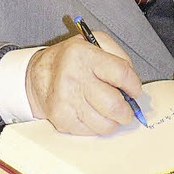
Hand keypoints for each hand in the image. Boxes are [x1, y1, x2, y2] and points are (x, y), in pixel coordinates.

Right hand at [25, 31, 143, 135]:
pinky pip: (91, 132)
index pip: (121, 74)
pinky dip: (98, 126)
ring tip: (112, 113)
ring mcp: (66, 101)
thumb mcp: (94, 42)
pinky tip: (94, 115)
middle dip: (127, 111)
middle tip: (128, 109)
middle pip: (113, 105)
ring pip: (104, 124)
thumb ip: (118, 56)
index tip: (136, 90)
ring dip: (114, 121)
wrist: (37, 75)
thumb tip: (133, 83)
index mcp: (84, 55)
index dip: (134, 85)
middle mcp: (73, 78)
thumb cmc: (71, 59)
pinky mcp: (61, 119)